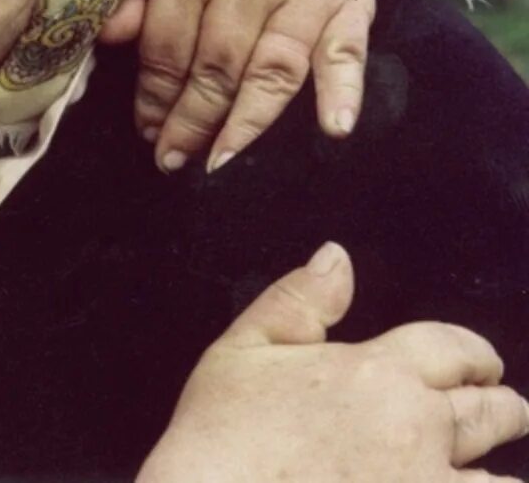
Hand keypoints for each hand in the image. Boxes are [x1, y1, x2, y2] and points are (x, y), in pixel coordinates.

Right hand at [140, 243, 528, 482]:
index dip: (473, 354)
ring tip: (492, 474)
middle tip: (503, 409)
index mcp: (376, 372)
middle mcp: (418, 428)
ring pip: (503, 480)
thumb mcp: (240, 352)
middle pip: (493, 410)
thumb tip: (336, 259)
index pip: (454, 348)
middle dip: (501, 406)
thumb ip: (297, 301)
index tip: (478, 364)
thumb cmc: (218, 440)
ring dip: (498, 473)